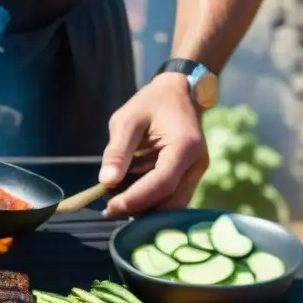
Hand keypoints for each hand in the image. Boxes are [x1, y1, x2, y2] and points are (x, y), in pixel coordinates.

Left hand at [98, 73, 208, 217]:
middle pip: (170, 201)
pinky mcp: (190, 176)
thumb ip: (117, 151)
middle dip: (140, 210)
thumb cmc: (151, 103)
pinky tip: (129, 193)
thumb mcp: (127, 121)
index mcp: (185, 146)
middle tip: (109, 210)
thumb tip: (106, 181)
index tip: (110, 207)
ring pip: (172, 204)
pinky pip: (172, 197)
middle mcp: (196, 163)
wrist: (178, 93)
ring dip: (145, 208)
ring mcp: (196, 172)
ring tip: (116, 200)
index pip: (162, 183)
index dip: (136, 199)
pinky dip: (150, 200)